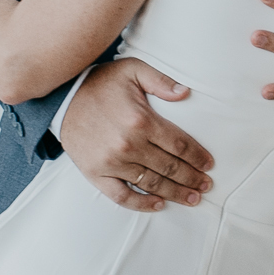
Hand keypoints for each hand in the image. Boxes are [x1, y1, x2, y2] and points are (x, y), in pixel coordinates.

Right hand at [59, 58, 213, 212]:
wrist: (63, 97)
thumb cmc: (101, 82)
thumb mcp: (133, 69)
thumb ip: (161, 81)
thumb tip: (186, 93)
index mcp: (142, 120)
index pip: (179, 144)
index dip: (197, 156)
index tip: (209, 164)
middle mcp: (129, 145)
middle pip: (170, 167)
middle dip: (192, 178)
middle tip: (206, 186)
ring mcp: (112, 162)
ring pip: (152, 184)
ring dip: (175, 193)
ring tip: (191, 198)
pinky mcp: (97, 174)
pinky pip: (123, 196)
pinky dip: (142, 204)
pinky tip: (158, 204)